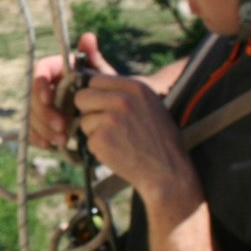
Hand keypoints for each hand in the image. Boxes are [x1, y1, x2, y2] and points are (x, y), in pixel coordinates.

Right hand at [29, 33, 116, 148]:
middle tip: (61, 126)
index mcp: (57, 70)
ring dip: (43, 128)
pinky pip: (32, 130)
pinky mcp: (42, 122)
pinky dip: (39, 138)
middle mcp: (46, 86)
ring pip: (31, 115)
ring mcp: (42, 105)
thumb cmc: (107, 93)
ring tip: (63, 140)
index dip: (39, 85)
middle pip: (33, 96)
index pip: (39, 71)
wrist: (109, 116)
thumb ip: (94, 59)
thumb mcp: (103, 77)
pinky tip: (49, 145)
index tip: (49, 100)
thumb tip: (88, 36)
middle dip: (44, 113)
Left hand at [73, 73, 192, 203]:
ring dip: (94, 132)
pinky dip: (98, 148)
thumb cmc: (160, 139)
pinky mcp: (101, 140)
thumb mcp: (150, 105)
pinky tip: (117, 152)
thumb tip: (94, 86)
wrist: (168, 170)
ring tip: (118, 140)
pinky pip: (88, 140)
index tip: (101, 105)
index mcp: (135, 87)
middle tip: (101, 123)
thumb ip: (125, 94)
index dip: (96, 94)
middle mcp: (122, 100)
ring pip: (84, 121)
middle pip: (82, 97)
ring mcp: (110, 120)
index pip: (95, 80)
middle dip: (88, 110)